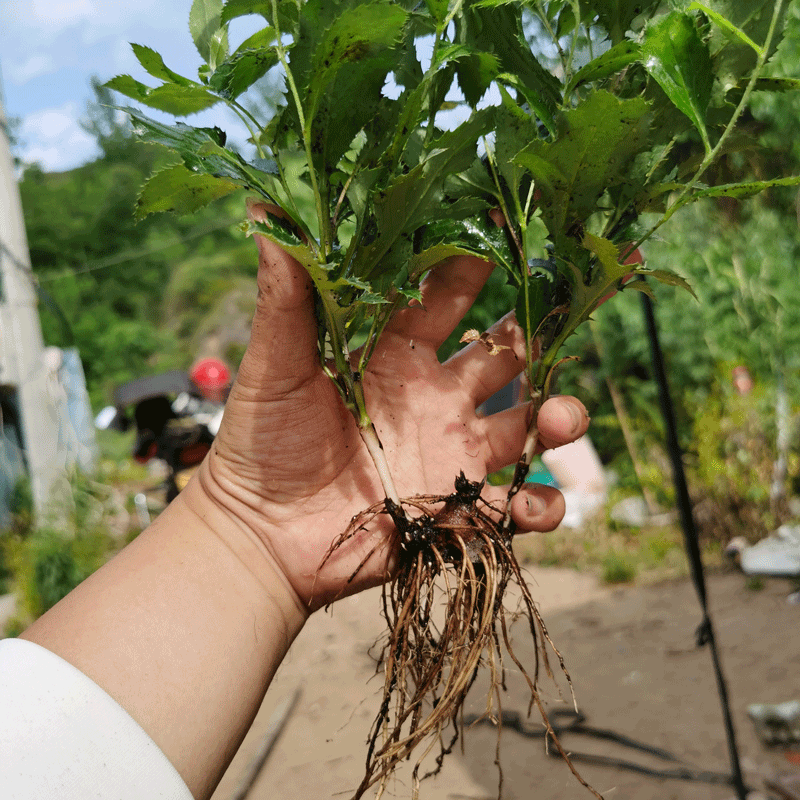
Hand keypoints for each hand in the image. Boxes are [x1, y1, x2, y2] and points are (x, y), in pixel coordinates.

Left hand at [191, 202, 588, 610]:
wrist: (260, 536)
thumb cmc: (260, 444)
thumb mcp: (274, 365)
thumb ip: (284, 296)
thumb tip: (265, 206)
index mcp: (396, 354)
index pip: (448, 296)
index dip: (476, 261)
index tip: (504, 226)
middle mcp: (434, 397)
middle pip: (504, 355)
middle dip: (538, 335)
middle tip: (564, 314)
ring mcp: (451, 451)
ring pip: (527, 426)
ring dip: (557, 415)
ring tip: (559, 417)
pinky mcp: (456, 509)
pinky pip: (515, 506)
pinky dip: (537, 505)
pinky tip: (529, 505)